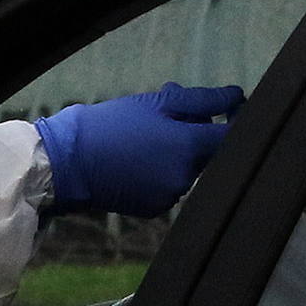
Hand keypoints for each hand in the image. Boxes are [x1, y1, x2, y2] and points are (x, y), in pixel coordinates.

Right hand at [35, 82, 244, 216]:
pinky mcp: (155, 209)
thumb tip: (234, 95)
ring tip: (145, 136)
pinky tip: (136, 160)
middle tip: (168, 115)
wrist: (67, 163)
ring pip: (188, 169)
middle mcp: (186, 177)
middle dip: (197, 133)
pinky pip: (170, 186)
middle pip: (209, 153)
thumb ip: (199, 101)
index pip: (234, 135)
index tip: (231, 106)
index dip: (238, 118)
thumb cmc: (109, 126)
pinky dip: (161, 172)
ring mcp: (171, 196)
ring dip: (177, 153)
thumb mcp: (154, 103)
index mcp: (189, 147)